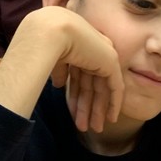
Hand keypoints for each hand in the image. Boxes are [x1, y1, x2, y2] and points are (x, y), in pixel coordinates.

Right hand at [48, 11, 124, 131]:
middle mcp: (94, 50)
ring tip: (94, 129)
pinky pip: (115, 88)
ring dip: (97, 110)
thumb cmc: (46, 43)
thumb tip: (59, 85)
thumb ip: (60, 71)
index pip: (80, 77)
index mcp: (79, 48)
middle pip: (91, 85)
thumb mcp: (54, 61)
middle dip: (88, 107)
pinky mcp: (111, 63)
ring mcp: (104, 56)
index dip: (77, 96)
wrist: (53, 31)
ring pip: (102, 89)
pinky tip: (111, 118)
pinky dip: (114, 103)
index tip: (74, 112)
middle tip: (86, 127)